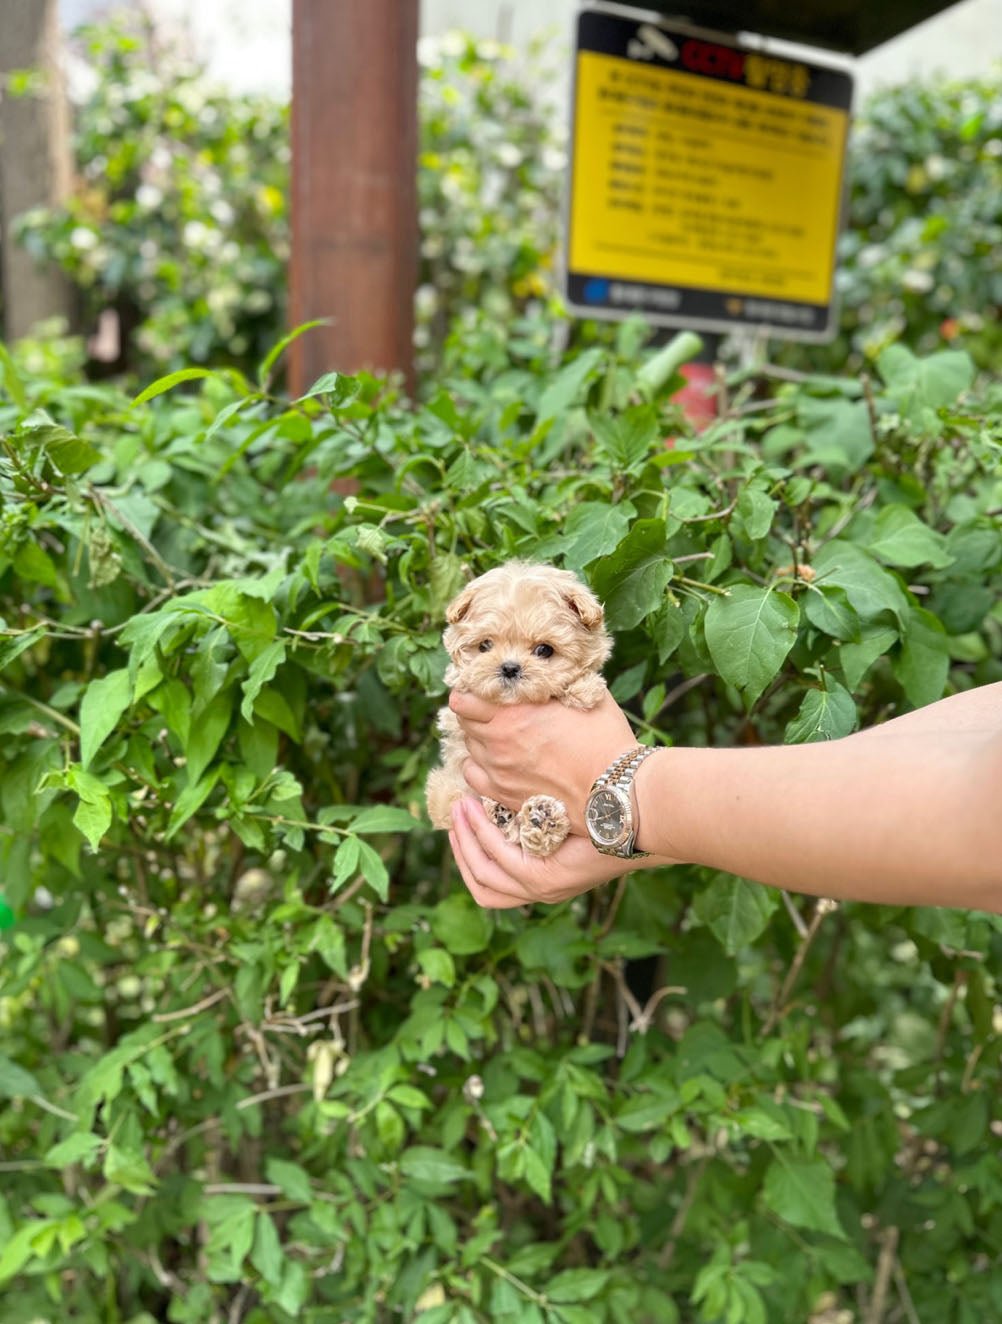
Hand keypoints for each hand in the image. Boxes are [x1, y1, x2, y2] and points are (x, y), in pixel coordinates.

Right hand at [449, 796, 635, 907]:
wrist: (637, 813)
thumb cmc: (604, 806)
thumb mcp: (561, 812)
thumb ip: (533, 812)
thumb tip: (504, 789)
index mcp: (544, 879)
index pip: (490, 884)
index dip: (468, 855)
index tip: (460, 821)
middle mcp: (542, 891)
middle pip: (482, 887)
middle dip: (461, 850)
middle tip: (454, 813)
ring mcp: (543, 889)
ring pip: (485, 875)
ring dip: (465, 842)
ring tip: (460, 808)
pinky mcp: (546, 879)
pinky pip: (501, 859)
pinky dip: (482, 835)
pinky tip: (477, 808)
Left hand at [450, 689, 636, 835]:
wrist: (615, 790)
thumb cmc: (606, 740)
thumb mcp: (584, 695)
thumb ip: (559, 683)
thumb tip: (552, 673)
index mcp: (512, 712)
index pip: (464, 699)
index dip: (470, 693)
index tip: (481, 691)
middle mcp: (498, 740)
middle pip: (464, 723)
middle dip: (474, 714)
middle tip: (493, 712)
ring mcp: (498, 770)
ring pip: (469, 748)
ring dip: (480, 740)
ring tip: (502, 738)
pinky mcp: (503, 794)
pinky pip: (473, 776)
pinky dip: (479, 766)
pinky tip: (496, 762)